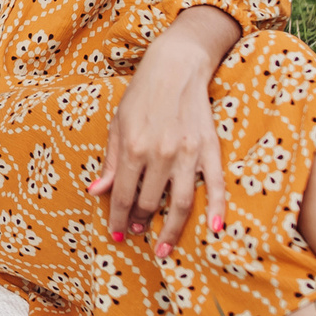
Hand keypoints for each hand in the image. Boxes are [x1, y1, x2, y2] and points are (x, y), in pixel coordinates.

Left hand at [89, 41, 226, 257]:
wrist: (176, 67)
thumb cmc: (141, 96)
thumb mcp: (118, 125)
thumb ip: (111, 161)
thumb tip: (97, 191)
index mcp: (134, 148)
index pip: (124, 195)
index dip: (118, 218)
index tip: (116, 233)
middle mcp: (160, 154)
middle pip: (151, 203)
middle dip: (141, 222)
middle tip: (138, 232)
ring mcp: (188, 153)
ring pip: (181, 203)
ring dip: (172, 230)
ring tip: (163, 247)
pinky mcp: (209, 149)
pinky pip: (216, 185)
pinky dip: (217, 208)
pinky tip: (215, 229)